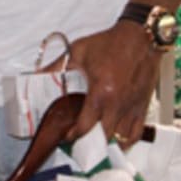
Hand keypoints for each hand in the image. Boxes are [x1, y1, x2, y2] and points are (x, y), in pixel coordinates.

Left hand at [45, 22, 160, 148]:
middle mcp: (118, 104)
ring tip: (96, 142)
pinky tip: (117, 139)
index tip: (67, 136)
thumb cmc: (111, 43)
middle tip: (80, 141)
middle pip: (103, 137)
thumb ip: (57, 65)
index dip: (73, 135)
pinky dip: (126, 140)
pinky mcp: (143, 106)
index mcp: (100, 92)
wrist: (139, 37)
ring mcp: (132, 107)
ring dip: (107, 143)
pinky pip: (136, 133)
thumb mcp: (78, 51)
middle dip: (89, 143)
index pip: (85, 126)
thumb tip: (38, 74)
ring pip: (121, 139)